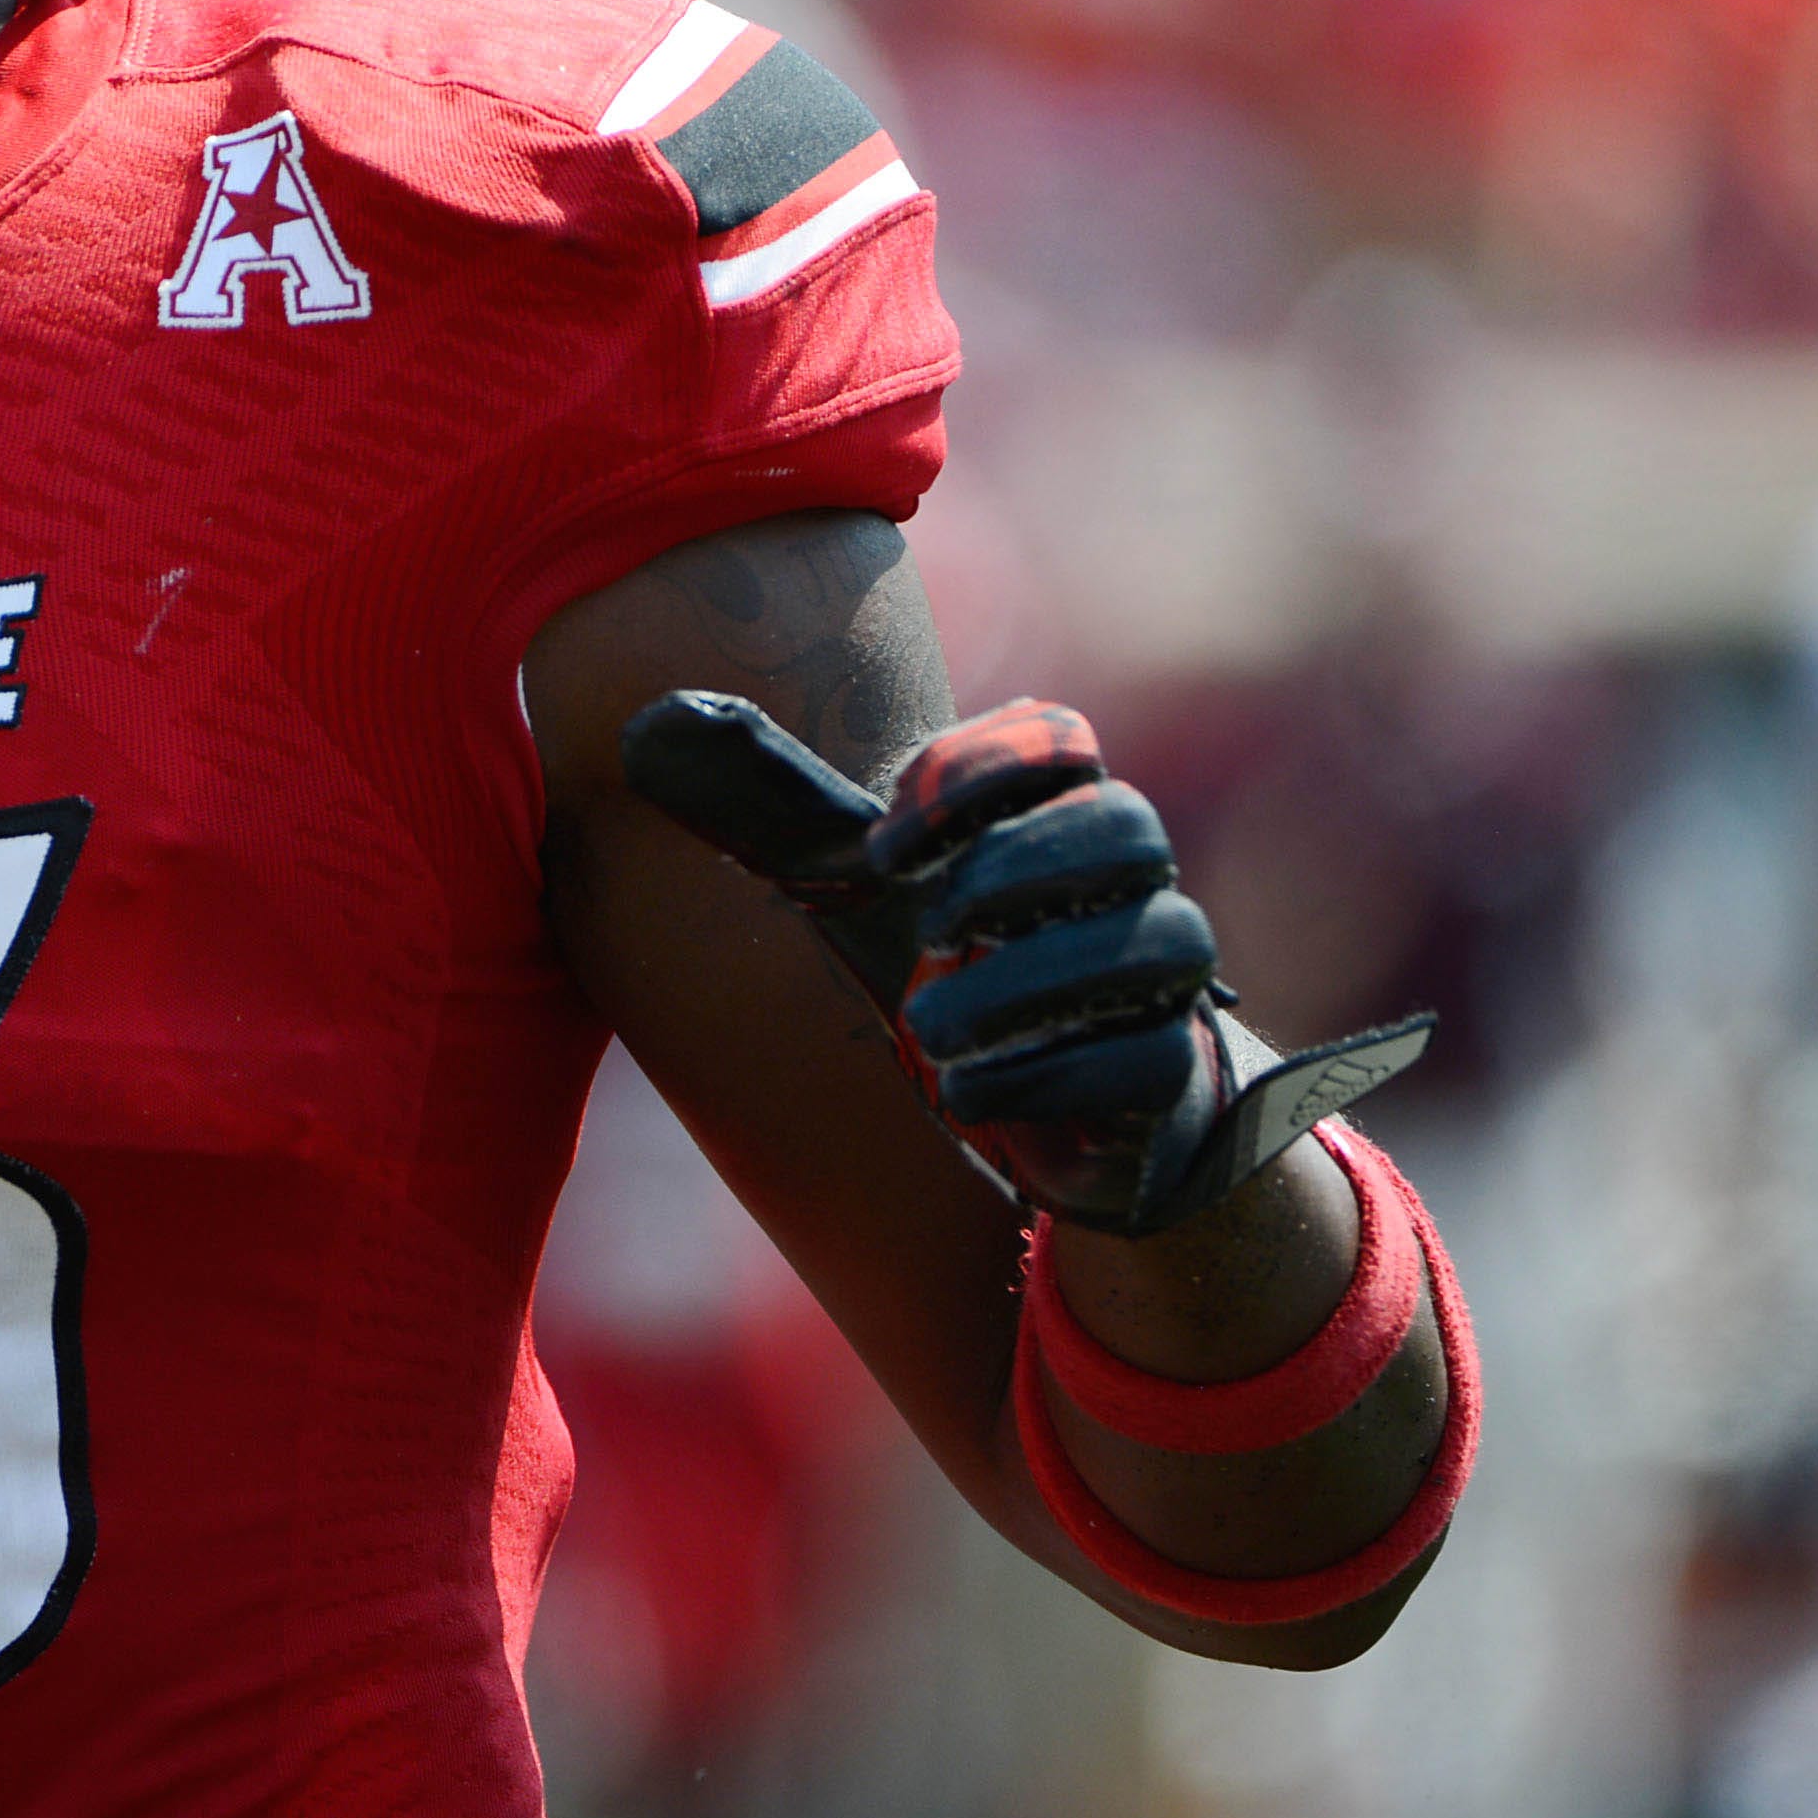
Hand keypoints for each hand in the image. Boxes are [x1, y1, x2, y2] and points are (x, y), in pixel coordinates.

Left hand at [619, 690, 1422, 1235]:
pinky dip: (1049, 1079)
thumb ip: (766, 805)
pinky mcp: (1169, 1078)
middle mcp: (1126, 881)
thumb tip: (649, 722)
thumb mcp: (852, 883)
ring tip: (924, 1027)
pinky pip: (1147, 1065)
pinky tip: (964, 1095)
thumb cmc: (946, 951)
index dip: (977, 768)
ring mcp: (1160, 979)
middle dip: (1018, 865)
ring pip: (1156, 947)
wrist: (1042, 1089)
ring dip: (1025, 985)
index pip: (1056, 737)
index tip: (881, 841)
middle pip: (1128, 827)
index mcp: (1050, 807)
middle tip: (926, 918)